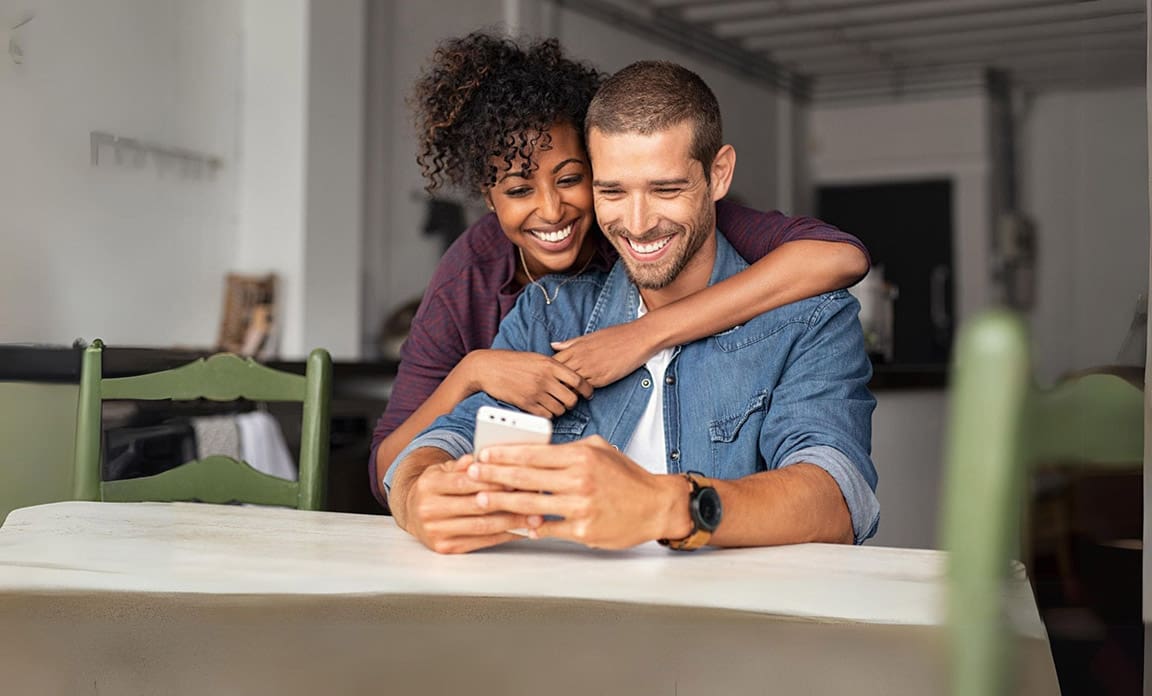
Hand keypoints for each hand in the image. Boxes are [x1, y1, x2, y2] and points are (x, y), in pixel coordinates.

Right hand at [395, 453, 531, 553]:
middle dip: (508, 502)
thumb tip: (482, 458)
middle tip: (534, 498)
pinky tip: (520, 530)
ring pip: (481, 527)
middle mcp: (429, 509)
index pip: (465, 483)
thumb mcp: (444, 469)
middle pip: (476, 506)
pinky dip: (503, 536)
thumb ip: (463, 464)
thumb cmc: (436, 487)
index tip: (517, 478)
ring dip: (512, 522)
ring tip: (534, 517)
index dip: (492, 481)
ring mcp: (435, 531)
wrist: (412, 512)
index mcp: (429, 485)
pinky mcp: (444, 548)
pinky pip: (480, 542)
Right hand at [463, 349, 592, 417]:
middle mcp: (545, 378)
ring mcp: (535, 392)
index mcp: (550, 364)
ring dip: (559, 409)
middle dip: (572, 402)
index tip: (588, 393)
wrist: (488, 368)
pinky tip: (543, 409)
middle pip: (572, 399)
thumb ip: (554, 366)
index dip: (587, 389)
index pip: (578, 380)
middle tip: (566, 401)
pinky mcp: (526, 404)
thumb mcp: (536, 358)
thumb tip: (571, 378)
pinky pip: (546, 415)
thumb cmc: (512, 362)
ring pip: (560, 409)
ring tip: (553, 404)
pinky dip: (547, 414)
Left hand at [467, 436, 690, 548]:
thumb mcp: (600, 449)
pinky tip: (513, 524)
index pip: (533, 453)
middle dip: (493, 475)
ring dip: (502, 502)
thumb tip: (537, 450)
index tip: (483, 454)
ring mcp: (581, 507)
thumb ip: (569, 449)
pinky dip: (529, 527)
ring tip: (481, 499)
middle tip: (471, 474)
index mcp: (581, 456)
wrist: (656, 505)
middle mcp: (579, 480)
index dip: (504, 454)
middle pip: (525, 477)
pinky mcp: (584, 531)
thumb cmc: (627, 477)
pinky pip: (549, 529)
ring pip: (531, 504)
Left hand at [551, 321, 657, 387]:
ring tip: (565, 394)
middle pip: (558, 375)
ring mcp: (590, 370)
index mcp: (576, 347)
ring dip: (566, 390)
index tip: (547, 376)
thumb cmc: (616, 335)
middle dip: (554, 383)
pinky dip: (581, 392)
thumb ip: (571, 343)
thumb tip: (553, 345)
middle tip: (552, 389)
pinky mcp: (602, 379)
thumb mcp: (590, 336)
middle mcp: (580, 359)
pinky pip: (585, 389)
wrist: (638, 338)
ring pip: (570, 384)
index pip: (553, 362)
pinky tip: (581, 394)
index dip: (549, 371)